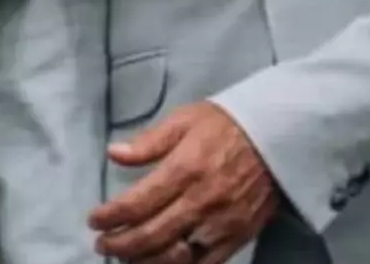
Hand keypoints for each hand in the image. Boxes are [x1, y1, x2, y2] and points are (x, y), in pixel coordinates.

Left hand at [89, 103, 278, 263]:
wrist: (275, 136)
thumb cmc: (224, 124)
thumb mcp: (184, 119)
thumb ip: (149, 141)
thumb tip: (114, 153)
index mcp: (184, 167)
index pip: (137, 202)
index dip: (110, 215)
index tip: (93, 219)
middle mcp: (200, 200)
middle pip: (150, 235)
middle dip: (119, 243)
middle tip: (102, 243)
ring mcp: (220, 224)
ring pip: (173, 256)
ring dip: (143, 260)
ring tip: (125, 255)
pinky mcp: (237, 237)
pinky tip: (160, 263)